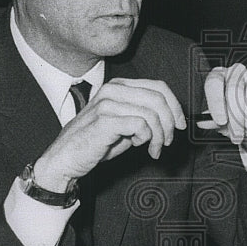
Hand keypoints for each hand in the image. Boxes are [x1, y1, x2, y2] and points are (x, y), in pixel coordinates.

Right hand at [34, 78, 185, 190]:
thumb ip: (144, 116)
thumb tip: (173, 119)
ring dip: (159, 136)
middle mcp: (112, 90)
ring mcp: (107, 104)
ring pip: (152, 114)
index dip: (175, 105)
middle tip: (167, 142)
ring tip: (153, 149)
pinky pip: (140, 125)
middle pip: (159, 98)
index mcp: (118, 87)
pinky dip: (145, 138)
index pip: (158, 86)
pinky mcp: (104, 121)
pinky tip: (137, 146)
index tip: (181, 124)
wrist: (65, 159)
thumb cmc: (94, 143)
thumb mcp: (124, 124)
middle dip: (170, 123)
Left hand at [201, 63, 246, 145]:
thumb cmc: (238, 120)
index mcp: (220, 77)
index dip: (216, 102)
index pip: (214, 82)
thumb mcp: (221, 122)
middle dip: (235, 118)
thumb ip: (211, 121)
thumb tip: (201, 122)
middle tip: (237, 135)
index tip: (221, 121)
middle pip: (234, 90)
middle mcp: (237, 73)